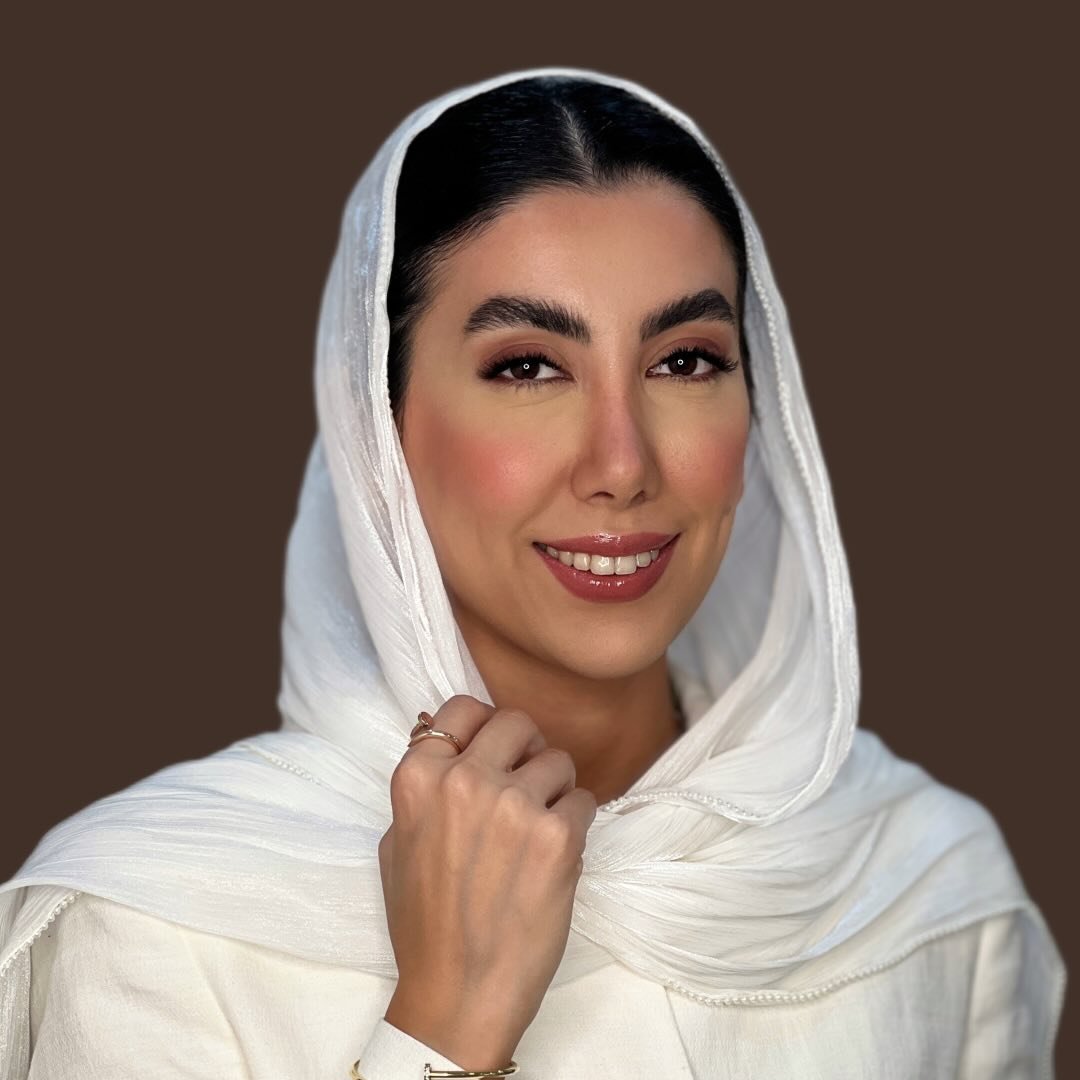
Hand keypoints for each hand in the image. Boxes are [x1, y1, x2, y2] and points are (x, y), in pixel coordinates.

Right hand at [379, 695, 596, 1070]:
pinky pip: (585, 799)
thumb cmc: (425, 924)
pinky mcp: (558, 835)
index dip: (484, 729)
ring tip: (539, 831)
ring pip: (557, 759)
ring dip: (555, 789)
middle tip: (525, 788)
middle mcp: (465, 780)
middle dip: (526, 750)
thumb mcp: (396, 842)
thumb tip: (441, 737)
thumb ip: (423, 785)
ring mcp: (514, 805)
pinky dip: (577, 822)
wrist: (458, 994)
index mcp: (419, 777)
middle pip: (517, 722)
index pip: (463, 708)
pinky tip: (556, 856)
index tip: (494, 753)